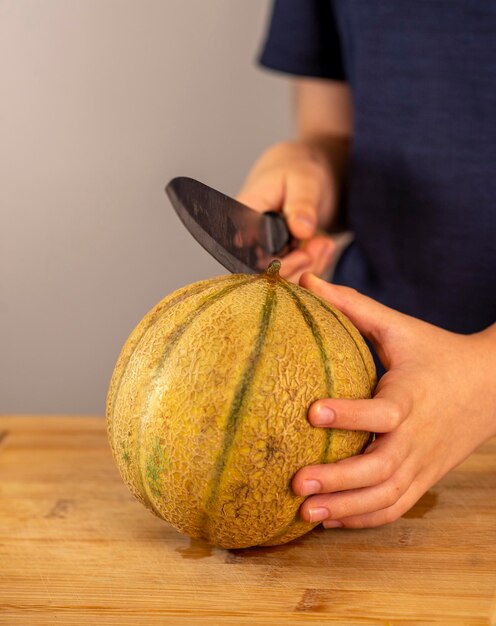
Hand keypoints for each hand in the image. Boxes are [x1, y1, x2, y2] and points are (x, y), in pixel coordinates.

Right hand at [237, 141, 340, 282]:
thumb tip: (301, 229)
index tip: (304, 254)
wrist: (304, 177)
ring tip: (324, 243)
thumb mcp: (304, 180)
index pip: (248, 255)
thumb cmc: (298, 170)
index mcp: (243, 217)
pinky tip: (323, 247)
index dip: (275, 264)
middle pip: (264, 274)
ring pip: (281, 280)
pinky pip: (295, 276)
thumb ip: (301, 204)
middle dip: (298, 267)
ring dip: (309, 268)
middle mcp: (248, 241)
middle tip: (320, 246)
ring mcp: (263, 254)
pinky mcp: (279, 261)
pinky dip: (314, 267)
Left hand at [293, 273, 495, 527]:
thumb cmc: (436, 353)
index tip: (312, 411)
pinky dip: (365, 518)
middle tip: (296, 481)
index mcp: (410, 396)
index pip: (382, 412)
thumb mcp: (399, 328)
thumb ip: (354, 307)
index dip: (349, 415)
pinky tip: (332, 520)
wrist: (490, 385)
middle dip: (338, 479)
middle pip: (380, 468)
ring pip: (385, 496)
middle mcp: (416, 436)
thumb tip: (308, 280)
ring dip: (346, 508)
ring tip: (305, 513)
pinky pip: (395, 506)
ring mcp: (422, 463)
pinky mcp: (424, 478)